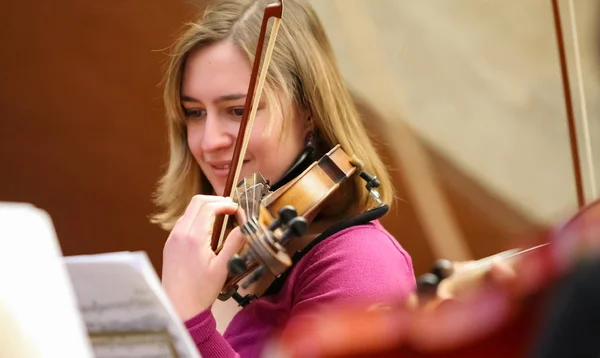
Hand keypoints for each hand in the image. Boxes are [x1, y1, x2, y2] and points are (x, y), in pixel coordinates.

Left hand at [161, 195, 245, 320]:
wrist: (179, 307)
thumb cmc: (201, 291)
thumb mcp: (223, 267)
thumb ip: (235, 243)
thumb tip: (245, 227)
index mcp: (194, 237)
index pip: (209, 207)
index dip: (226, 204)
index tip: (237, 209)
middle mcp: (180, 233)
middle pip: (197, 202)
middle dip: (216, 200)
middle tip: (230, 207)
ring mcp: (173, 238)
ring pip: (189, 210)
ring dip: (205, 208)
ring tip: (221, 215)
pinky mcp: (170, 244)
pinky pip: (183, 222)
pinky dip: (196, 217)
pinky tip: (207, 228)